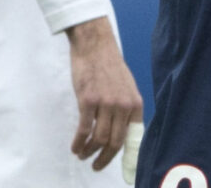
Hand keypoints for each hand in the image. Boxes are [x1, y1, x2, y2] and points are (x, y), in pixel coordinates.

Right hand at [65, 17, 142, 170]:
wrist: (94, 44)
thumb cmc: (108, 64)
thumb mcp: (126, 86)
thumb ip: (126, 107)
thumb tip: (121, 130)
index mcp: (135, 104)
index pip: (131, 138)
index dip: (123, 156)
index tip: (118, 166)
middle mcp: (123, 106)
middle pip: (114, 142)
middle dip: (104, 159)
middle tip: (96, 166)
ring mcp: (106, 103)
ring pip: (99, 139)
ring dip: (89, 152)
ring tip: (82, 155)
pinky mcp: (88, 100)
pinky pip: (84, 129)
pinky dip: (79, 142)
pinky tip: (75, 147)